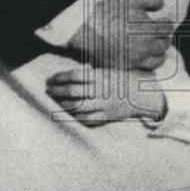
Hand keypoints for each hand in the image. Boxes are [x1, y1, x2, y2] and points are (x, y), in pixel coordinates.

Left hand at [46, 67, 166, 127]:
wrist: (141, 95)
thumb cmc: (122, 80)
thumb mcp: (107, 71)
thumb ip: (90, 73)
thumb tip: (70, 73)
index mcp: (100, 76)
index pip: (74, 75)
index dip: (59, 77)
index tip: (50, 79)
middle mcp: (101, 90)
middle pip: (73, 92)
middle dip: (57, 91)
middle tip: (48, 90)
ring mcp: (103, 104)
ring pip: (78, 107)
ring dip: (63, 104)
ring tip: (55, 101)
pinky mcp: (106, 116)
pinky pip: (87, 119)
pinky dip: (75, 116)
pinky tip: (68, 113)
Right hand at [67, 0, 173, 70]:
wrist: (82, 31)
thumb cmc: (106, 12)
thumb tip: (162, 6)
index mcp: (149, 30)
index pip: (167, 27)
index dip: (165, 22)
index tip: (162, 20)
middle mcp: (146, 48)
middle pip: (165, 45)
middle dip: (164, 37)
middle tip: (160, 33)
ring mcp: (135, 60)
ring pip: (158, 60)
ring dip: (159, 53)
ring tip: (154, 47)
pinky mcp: (124, 68)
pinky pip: (144, 70)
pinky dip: (147, 64)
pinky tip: (142, 57)